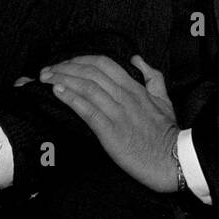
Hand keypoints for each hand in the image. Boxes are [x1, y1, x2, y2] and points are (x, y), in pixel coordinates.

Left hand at [40, 54, 178, 192]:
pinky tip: (57, 92)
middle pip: (90, 72)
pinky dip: (71, 98)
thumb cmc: (167, 133)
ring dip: (62, 79)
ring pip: (86, 87)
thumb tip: (137, 59)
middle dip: (65, 67)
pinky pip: (88, 110)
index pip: (104, 64)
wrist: (173, 159)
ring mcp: (118, 113)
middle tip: (46, 71)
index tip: (65, 63)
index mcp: (135, 88)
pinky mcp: (111, 132)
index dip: (80, 60)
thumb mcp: (164, 99)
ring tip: (45, 79)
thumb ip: (153, 77)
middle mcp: (125, 96)